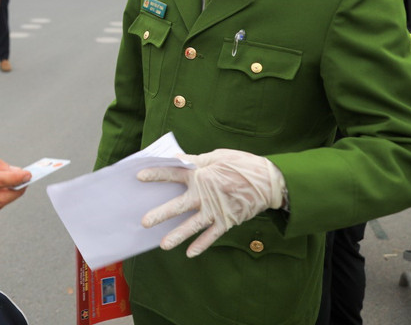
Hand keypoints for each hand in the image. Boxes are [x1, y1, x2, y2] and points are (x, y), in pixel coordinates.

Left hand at [137, 149, 284, 257]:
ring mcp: (216, 209)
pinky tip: (190, 253)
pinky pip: (212, 235)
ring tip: (163, 245)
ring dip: (178, 235)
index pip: (174, 173)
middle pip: (178, 205)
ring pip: (193, 225)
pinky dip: (202, 244)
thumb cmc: (243, 165)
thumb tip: (178, 159)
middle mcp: (205, 193)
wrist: (270, 181)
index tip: (139, 177)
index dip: (157, 174)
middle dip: (161, 214)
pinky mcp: (228, 220)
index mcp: (201, 174)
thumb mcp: (218, 156)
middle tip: (144, 222)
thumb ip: (197, 160)